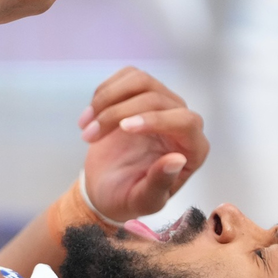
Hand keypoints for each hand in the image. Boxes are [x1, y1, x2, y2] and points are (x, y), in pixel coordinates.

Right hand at [78, 67, 209, 221]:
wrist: (107, 187)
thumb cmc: (128, 197)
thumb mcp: (143, 201)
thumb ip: (160, 183)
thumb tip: (176, 159)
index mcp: (192, 150)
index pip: (186, 122)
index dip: (155, 120)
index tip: (123, 129)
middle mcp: (183, 122)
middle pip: (156, 98)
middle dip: (116, 114)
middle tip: (88, 137)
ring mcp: (163, 104)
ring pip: (140, 80)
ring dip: (107, 99)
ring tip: (85, 125)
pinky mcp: (141, 94)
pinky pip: (127, 76)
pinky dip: (103, 92)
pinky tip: (90, 115)